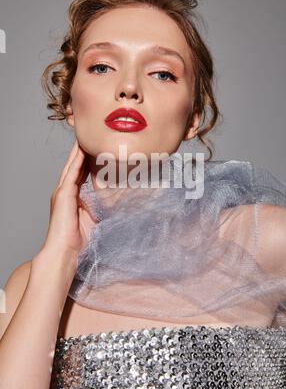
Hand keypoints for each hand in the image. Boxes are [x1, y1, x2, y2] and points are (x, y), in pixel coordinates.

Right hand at [40, 139, 96, 260]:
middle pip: (74, 166)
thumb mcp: (95, 219)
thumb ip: (102, 208)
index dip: (86, 161)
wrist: (65, 251)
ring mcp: (62, 192)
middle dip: (80, 152)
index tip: (94, 150)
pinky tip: (81, 149)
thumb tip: (119, 203)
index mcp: (72, 198)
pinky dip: (76, 160)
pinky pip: (71, 173)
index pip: (80, 174)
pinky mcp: (62, 194)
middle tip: (87, 137)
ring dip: (78, 151)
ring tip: (84, 137)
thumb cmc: (79, 240)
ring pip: (72, 166)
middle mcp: (65, 192)